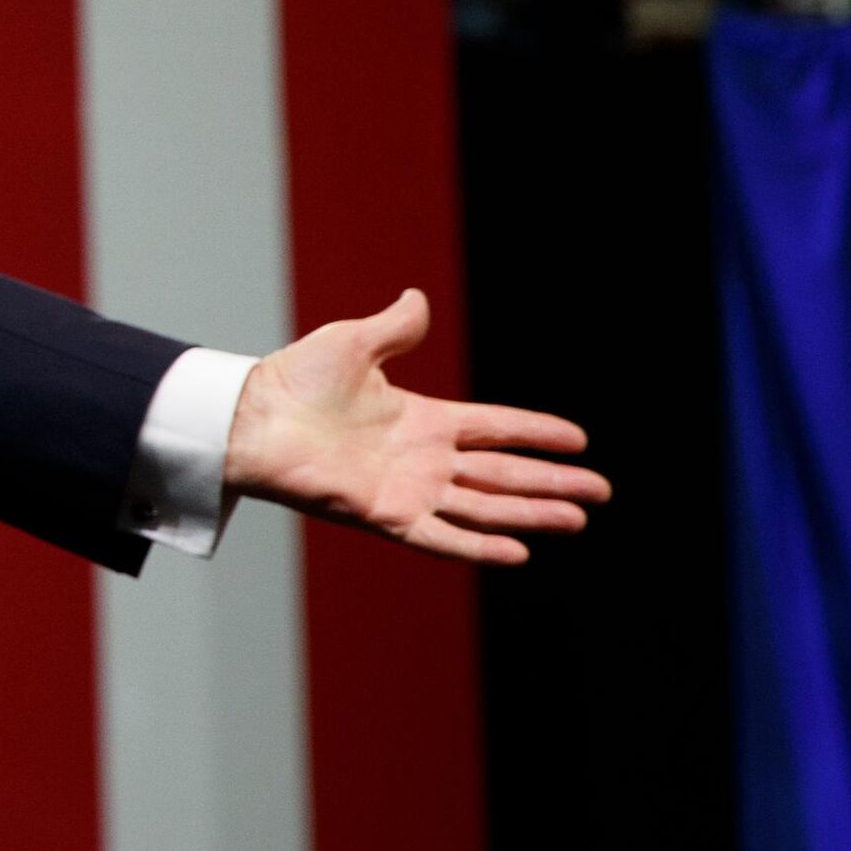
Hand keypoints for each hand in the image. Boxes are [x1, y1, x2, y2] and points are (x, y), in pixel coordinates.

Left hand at [223, 289, 607, 564]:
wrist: (250, 417)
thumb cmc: (294, 380)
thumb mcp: (353, 343)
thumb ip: (393, 328)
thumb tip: (417, 298)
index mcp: (422, 419)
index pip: (495, 429)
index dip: (536, 433)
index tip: (578, 439)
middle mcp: (422, 458)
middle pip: (503, 473)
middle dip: (552, 482)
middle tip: (600, 492)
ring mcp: (407, 489)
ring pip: (484, 506)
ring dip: (530, 514)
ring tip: (576, 519)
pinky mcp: (385, 515)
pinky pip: (441, 535)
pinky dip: (478, 545)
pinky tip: (519, 552)